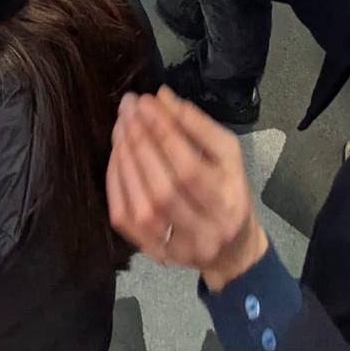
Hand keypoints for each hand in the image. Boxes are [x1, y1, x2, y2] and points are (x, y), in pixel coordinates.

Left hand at [107, 85, 268, 289]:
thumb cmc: (229, 191)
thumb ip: (198, 124)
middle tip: (128, 109)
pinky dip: (116, 183)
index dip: (163, 130)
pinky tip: (117, 155)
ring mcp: (178, 248)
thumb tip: (162, 96)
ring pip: (142, 205)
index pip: (189, 166)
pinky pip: (126, 219)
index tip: (146, 101)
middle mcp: (205, 231)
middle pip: (164, 187)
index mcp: (228, 202)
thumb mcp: (227, 154)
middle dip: (141, 141)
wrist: (232, 250)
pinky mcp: (155, 254)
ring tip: (121, 126)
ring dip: (126, 160)